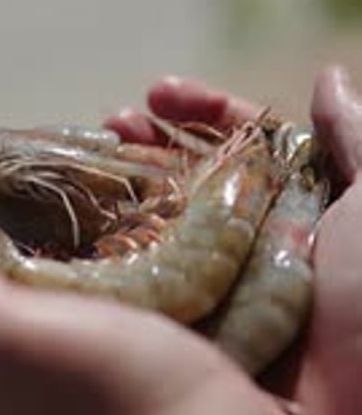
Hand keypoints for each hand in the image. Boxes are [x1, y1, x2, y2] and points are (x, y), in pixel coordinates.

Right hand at [105, 65, 361, 414]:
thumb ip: (356, 141)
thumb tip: (326, 78)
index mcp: (296, 212)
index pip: (241, 147)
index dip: (200, 113)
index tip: (157, 93)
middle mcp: (253, 247)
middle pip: (190, 181)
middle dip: (148, 147)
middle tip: (108, 125)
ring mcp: (216, 292)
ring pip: (159, 229)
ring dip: (122, 194)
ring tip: (85, 164)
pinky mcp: (188, 337)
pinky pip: (143, 288)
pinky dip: (110, 260)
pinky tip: (80, 232)